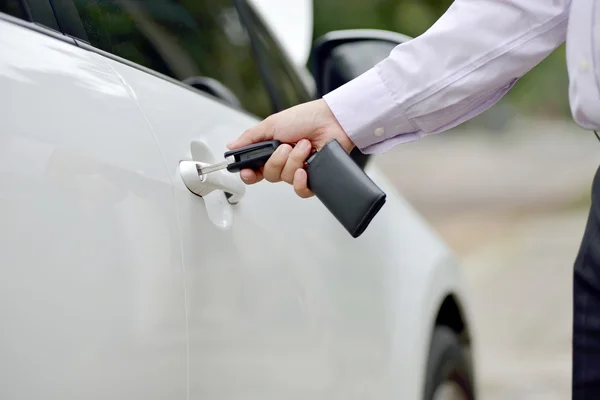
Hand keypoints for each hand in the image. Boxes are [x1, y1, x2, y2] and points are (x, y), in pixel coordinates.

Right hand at [226, 99, 354, 197]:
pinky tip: (305, 169)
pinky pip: (301, 190)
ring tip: (304, 146)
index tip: (248, 171)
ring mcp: (299, 170)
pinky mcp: (313, 178)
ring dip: (294, 161)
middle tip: (285, 146)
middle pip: (269, 175)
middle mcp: (284, 162)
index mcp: (272, 150)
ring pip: (285, 179)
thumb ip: (250, 138)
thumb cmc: (306, 118)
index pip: (254, 169)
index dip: (249, 174)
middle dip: (277, 161)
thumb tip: (232, 146)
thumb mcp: (271, 124)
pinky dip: (301, 181)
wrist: (332, 120)